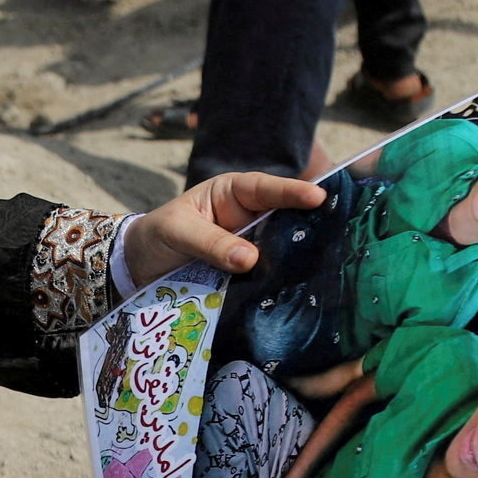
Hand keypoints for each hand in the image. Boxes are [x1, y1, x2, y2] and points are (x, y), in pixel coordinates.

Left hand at [120, 172, 326, 287]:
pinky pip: (267, 274)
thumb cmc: (156, 236)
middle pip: (284, 218)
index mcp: (231, 193)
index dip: (292, 192)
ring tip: (328, 261)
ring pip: (280, 248)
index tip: (318, 196)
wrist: (138, 268)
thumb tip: (251, 259)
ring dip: (297, 255)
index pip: (265, 189)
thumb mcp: (177, 232)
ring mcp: (249, 247)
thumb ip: (211, 242)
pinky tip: (298, 288)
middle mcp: (247, 217)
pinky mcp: (247, 274)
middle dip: (308, 222)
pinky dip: (280, 280)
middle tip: (339, 228)